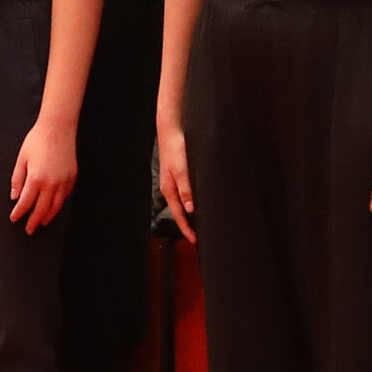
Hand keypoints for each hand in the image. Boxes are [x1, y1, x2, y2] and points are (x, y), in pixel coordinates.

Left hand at [7, 113, 77, 231]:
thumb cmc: (37, 141)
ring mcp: (64, 182)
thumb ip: (17, 179)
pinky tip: (53, 208)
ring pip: (56, 206)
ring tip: (41, 223)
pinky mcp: (72, 178)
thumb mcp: (21, 159)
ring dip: (48, 216)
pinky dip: (58, 205)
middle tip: (29, 229)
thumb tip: (15, 196)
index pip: (26, 202)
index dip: (19, 213)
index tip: (14, 218)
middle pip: (41, 209)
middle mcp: (51, 183)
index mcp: (35, 178)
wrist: (57, 128)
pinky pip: (65, 197)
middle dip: (34, 221)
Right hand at [152, 115, 195, 235]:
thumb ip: (186, 189)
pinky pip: (187, 194)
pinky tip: (200, 202)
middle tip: (200, 236)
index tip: (195, 241)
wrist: (172, 130)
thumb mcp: (183, 170)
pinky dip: (193, 202)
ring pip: (184, 203)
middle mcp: (171, 188)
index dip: (187, 229)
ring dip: (192, 215)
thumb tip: (191, 209)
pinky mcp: (180, 175)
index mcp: (170, 190)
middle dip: (189, 225)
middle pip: (181, 212)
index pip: (179, 215)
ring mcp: (175, 182)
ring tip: (202, 224)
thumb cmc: (176, 149)